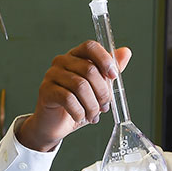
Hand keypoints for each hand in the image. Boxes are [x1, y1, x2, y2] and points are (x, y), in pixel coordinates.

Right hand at [17, 40, 131, 151]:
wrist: (55, 123)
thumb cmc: (77, 104)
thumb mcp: (97, 88)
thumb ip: (109, 71)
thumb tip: (125, 52)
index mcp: (76, 56)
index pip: (91, 47)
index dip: (105, 59)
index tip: (114, 76)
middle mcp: (62, 61)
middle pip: (89, 70)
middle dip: (102, 92)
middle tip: (104, 106)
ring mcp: (52, 75)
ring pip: (80, 86)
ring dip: (92, 105)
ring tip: (93, 115)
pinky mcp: (45, 91)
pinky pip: (68, 99)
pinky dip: (79, 111)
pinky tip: (81, 117)